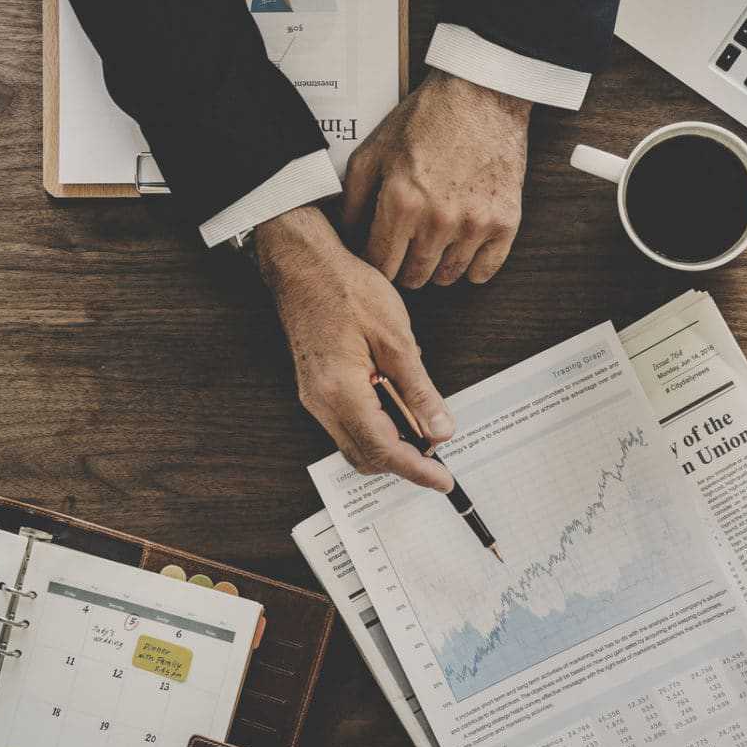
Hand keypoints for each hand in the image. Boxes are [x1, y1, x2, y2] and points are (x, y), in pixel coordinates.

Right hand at [255, 206, 453, 491]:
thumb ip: (418, 390)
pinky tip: (397, 405)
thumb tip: (440, 429)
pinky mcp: (316, 389)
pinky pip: (347, 425)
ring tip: (422, 426)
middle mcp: (321, 403)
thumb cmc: (346, 289)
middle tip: (439, 454)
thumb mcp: (396, 337)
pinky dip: (376, 427)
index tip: (442, 480)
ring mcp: (314, 398)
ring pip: (355, 444)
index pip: (384, 450)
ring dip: (390, 445)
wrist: (304, 265)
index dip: (417, 471)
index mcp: (341, 391)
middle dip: (404, 462)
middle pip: (366, 456)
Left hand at [342, 71, 528, 288]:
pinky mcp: (505, 222)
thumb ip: (354, 198)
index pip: (379, 264)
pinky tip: (463, 250)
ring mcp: (474, 224)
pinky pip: (484, 271)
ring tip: (434, 245)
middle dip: (403, 267)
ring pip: (447, 277)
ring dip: (436, 268)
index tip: (378, 254)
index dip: (374, 263)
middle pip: (413, 276)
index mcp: (400, 202)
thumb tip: (347, 235)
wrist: (481, 94)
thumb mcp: (374, 149)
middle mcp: (437, 220)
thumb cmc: (426, 118)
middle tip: (405, 249)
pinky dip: (472, 267)